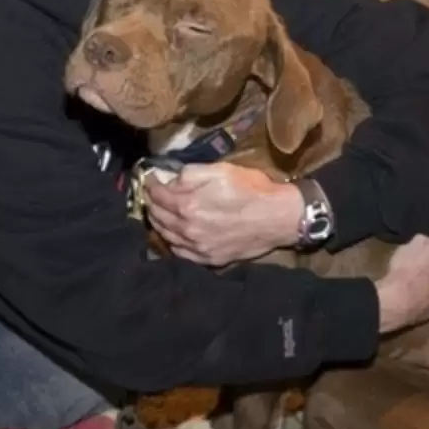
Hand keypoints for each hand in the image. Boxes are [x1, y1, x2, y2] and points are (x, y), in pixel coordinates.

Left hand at [144, 164, 303, 265]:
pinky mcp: (208, 259)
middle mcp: (188, 229)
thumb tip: (170, 179)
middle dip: (152, 203)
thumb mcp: (221, 170)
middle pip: (158, 216)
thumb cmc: (252, 190)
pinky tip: (174, 234)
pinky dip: (172, 241)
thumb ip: (190, 173)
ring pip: (166, 235)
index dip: (151, 185)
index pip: (157, 195)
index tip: (150, 179)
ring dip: (159, 222)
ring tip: (159, 213)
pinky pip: (180, 252)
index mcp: (188, 205)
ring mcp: (197, 247)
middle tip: (152, 195)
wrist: (278, 218)